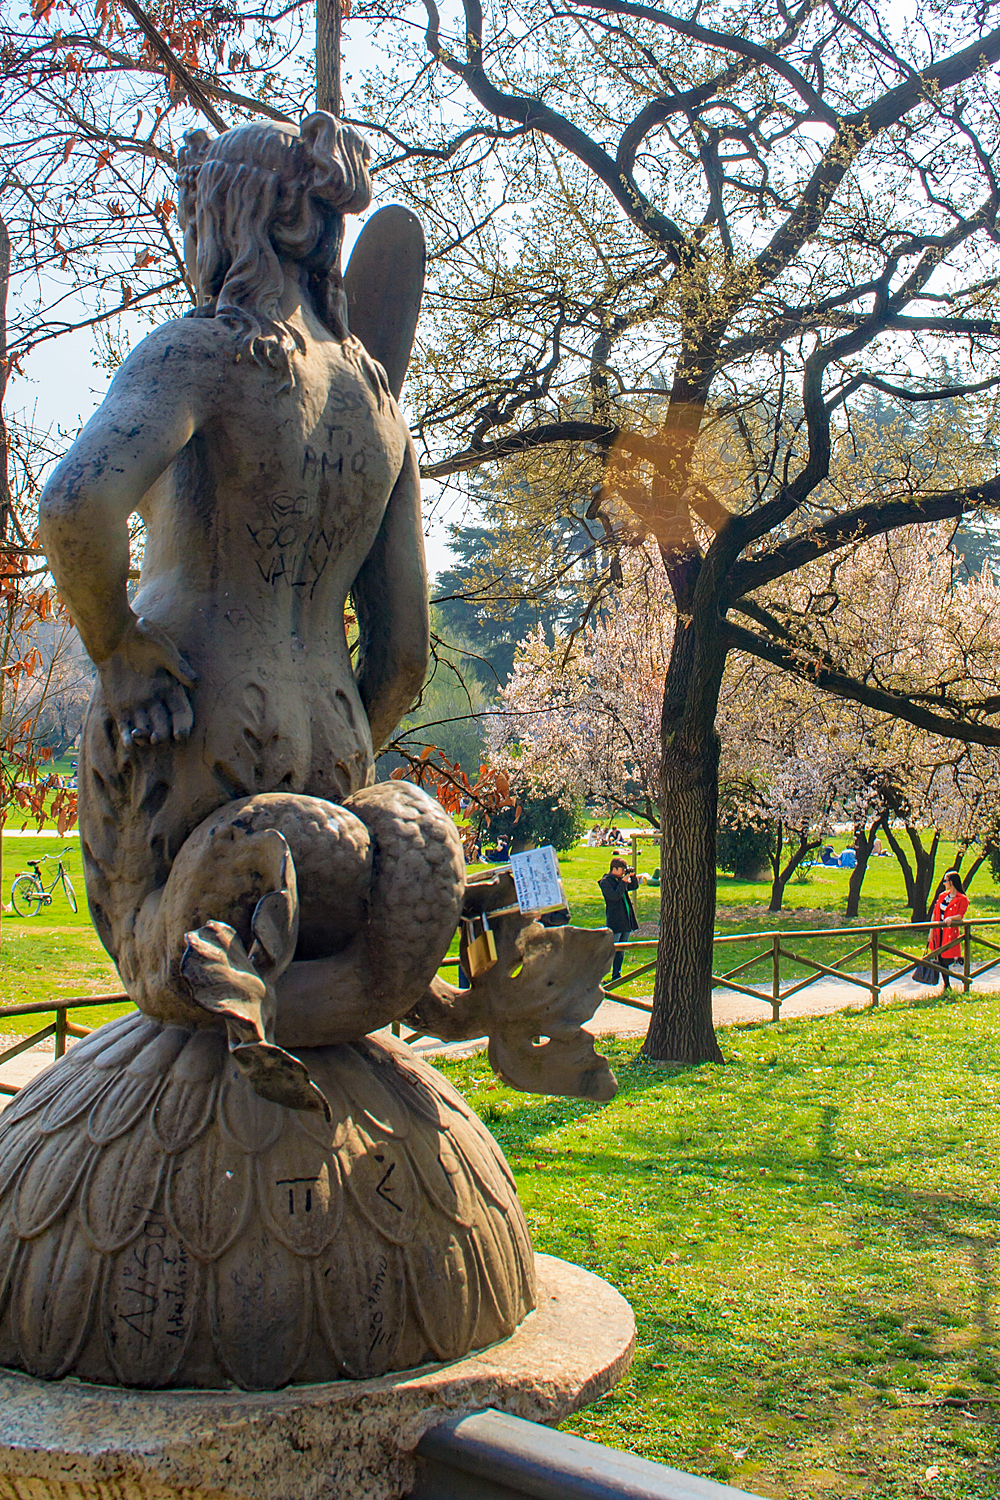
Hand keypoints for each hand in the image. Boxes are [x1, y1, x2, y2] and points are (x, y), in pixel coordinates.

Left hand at [98, 615, 196, 748]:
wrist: (115, 635)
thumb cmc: (144, 638)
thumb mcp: (164, 650)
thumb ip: (178, 667)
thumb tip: (196, 683)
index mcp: (171, 689)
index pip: (181, 713)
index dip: (182, 725)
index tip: (180, 734)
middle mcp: (156, 701)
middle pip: (164, 725)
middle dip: (163, 734)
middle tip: (159, 738)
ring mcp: (138, 705)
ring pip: (146, 729)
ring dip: (146, 737)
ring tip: (143, 737)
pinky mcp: (120, 707)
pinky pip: (126, 727)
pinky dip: (128, 737)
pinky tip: (130, 742)